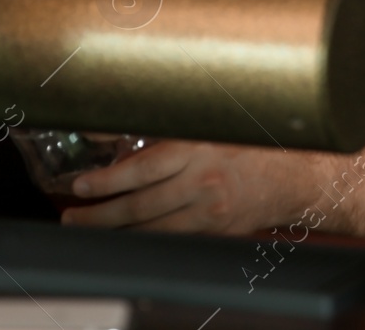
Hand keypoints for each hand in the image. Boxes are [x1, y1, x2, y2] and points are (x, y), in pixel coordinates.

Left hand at [60, 140, 307, 234]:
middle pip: (141, 205)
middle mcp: (203, 181)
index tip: (82, 185)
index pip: (144, 168)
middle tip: (73, 215)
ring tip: (87, 228)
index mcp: (199, 147)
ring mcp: (209, 212)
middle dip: (101, 214)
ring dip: (115, 232)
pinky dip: (144, 240)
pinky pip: (170, 240)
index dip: (109, 179)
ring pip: (152, 229)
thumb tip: (115, 131)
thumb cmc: (248, 141)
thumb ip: (169, 129)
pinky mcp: (214, 232)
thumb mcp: (209, 124)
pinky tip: (125, 238)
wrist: (291, 176)